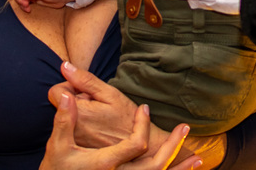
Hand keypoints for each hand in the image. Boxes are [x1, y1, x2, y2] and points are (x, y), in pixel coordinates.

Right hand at [39, 93, 199, 169]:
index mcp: (107, 165)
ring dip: (178, 169)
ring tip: (198, 159)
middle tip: (185, 129)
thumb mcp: (58, 146)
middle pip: (156, 166)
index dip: (143, 126)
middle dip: (173, 148)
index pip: (136, 145)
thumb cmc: (57, 169)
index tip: (144, 109)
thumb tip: (66, 94)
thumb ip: (65, 120)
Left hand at [47, 62, 147, 148]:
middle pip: (60, 103)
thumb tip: (64, 66)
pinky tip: (97, 124)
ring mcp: (75, 139)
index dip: (69, 85)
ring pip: (66, 115)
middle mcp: (72, 128)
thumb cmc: (128, 118)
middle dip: (75, 98)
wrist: (139, 147)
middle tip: (95, 102)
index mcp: (78, 113)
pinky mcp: (79, 146)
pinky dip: (81, 122)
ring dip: (79, 110)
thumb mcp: (110, 94)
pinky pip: (72, 127)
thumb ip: (84, 79)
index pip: (55, 92)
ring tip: (98, 113)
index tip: (85, 90)